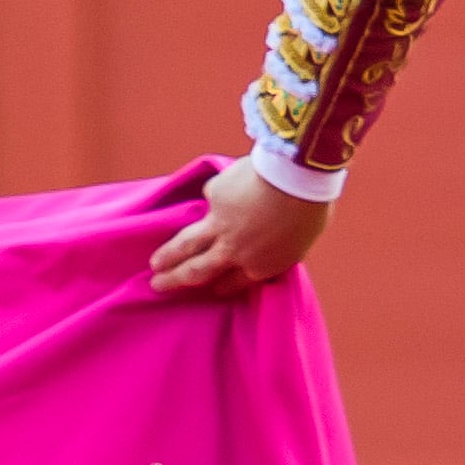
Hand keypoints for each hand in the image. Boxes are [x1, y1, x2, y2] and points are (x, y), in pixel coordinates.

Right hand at [148, 156, 329, 294]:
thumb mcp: (299, 242)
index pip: (231, 284)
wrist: (295, 177)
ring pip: (186, 245)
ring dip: (167, 256)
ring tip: (154, 263)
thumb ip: (276, 246)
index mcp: (260, 266)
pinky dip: (217, 198)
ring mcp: (218, 225)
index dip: (219, 286)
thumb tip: (268, 240)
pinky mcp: (213, 197)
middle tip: (157, 285)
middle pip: (197, 271)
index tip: (209, 288)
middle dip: (175, 280)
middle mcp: (233, 252)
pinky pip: (211, 200)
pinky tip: (224, 191)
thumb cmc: (311, 209)